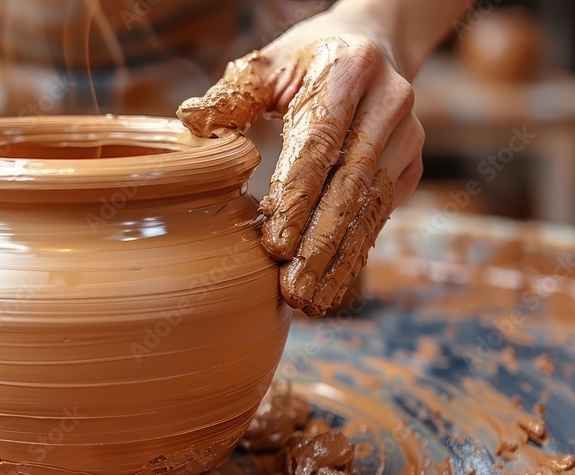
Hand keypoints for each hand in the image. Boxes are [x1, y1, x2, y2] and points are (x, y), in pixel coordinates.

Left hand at [178, 12, 423, 315]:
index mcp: (349, 68)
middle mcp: (389, 102)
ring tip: (310, 302)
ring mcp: (406, 137)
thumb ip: (231, 94)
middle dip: (320, 243)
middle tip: (292, 289)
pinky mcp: (409, 167)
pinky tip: (331, 289)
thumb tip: (188, 121)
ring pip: (370, 208)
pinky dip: (354, 256)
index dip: (298, 196)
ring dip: (339, 260)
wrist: (373, 47)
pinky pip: (379, 217)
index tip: (274, 244)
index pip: (321, 142)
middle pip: (351, 184)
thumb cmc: (302, 63)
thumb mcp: (266, 65)